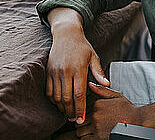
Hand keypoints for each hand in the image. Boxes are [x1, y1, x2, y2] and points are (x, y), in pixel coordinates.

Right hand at [46, 10, 109, 124]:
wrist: (66, 33)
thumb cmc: (82, 46)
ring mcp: (55, 71)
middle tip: (75, 120)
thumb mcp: (93, 56)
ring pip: (56, 96)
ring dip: (62, 108)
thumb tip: (107, 84)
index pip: (79, 94)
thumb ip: (98, 72)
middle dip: (71, 112)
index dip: (80, 108)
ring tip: (68, 114)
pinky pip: (49, 90)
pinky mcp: (48, 71)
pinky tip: (59, 104)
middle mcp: (65, 70)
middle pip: (67, 98)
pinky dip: (53, 100)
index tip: (81, 118)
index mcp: (78, 68)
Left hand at [75, 83, 140, 139]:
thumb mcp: (116, 96)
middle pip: (79, 122)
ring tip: (91, 131)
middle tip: (88, 125)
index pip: (81, 109)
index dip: (82, 114)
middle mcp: (96, 115)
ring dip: (83, 132)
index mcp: (98, 104)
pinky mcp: (99, 138)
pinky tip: (94, 136)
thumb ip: (101, 90)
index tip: (87, 116)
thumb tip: (89, 84)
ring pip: (80, 132)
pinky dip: (87, 139)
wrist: (137, 122)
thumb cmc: (127, 110)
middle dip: (82, 124)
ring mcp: (97, 127)